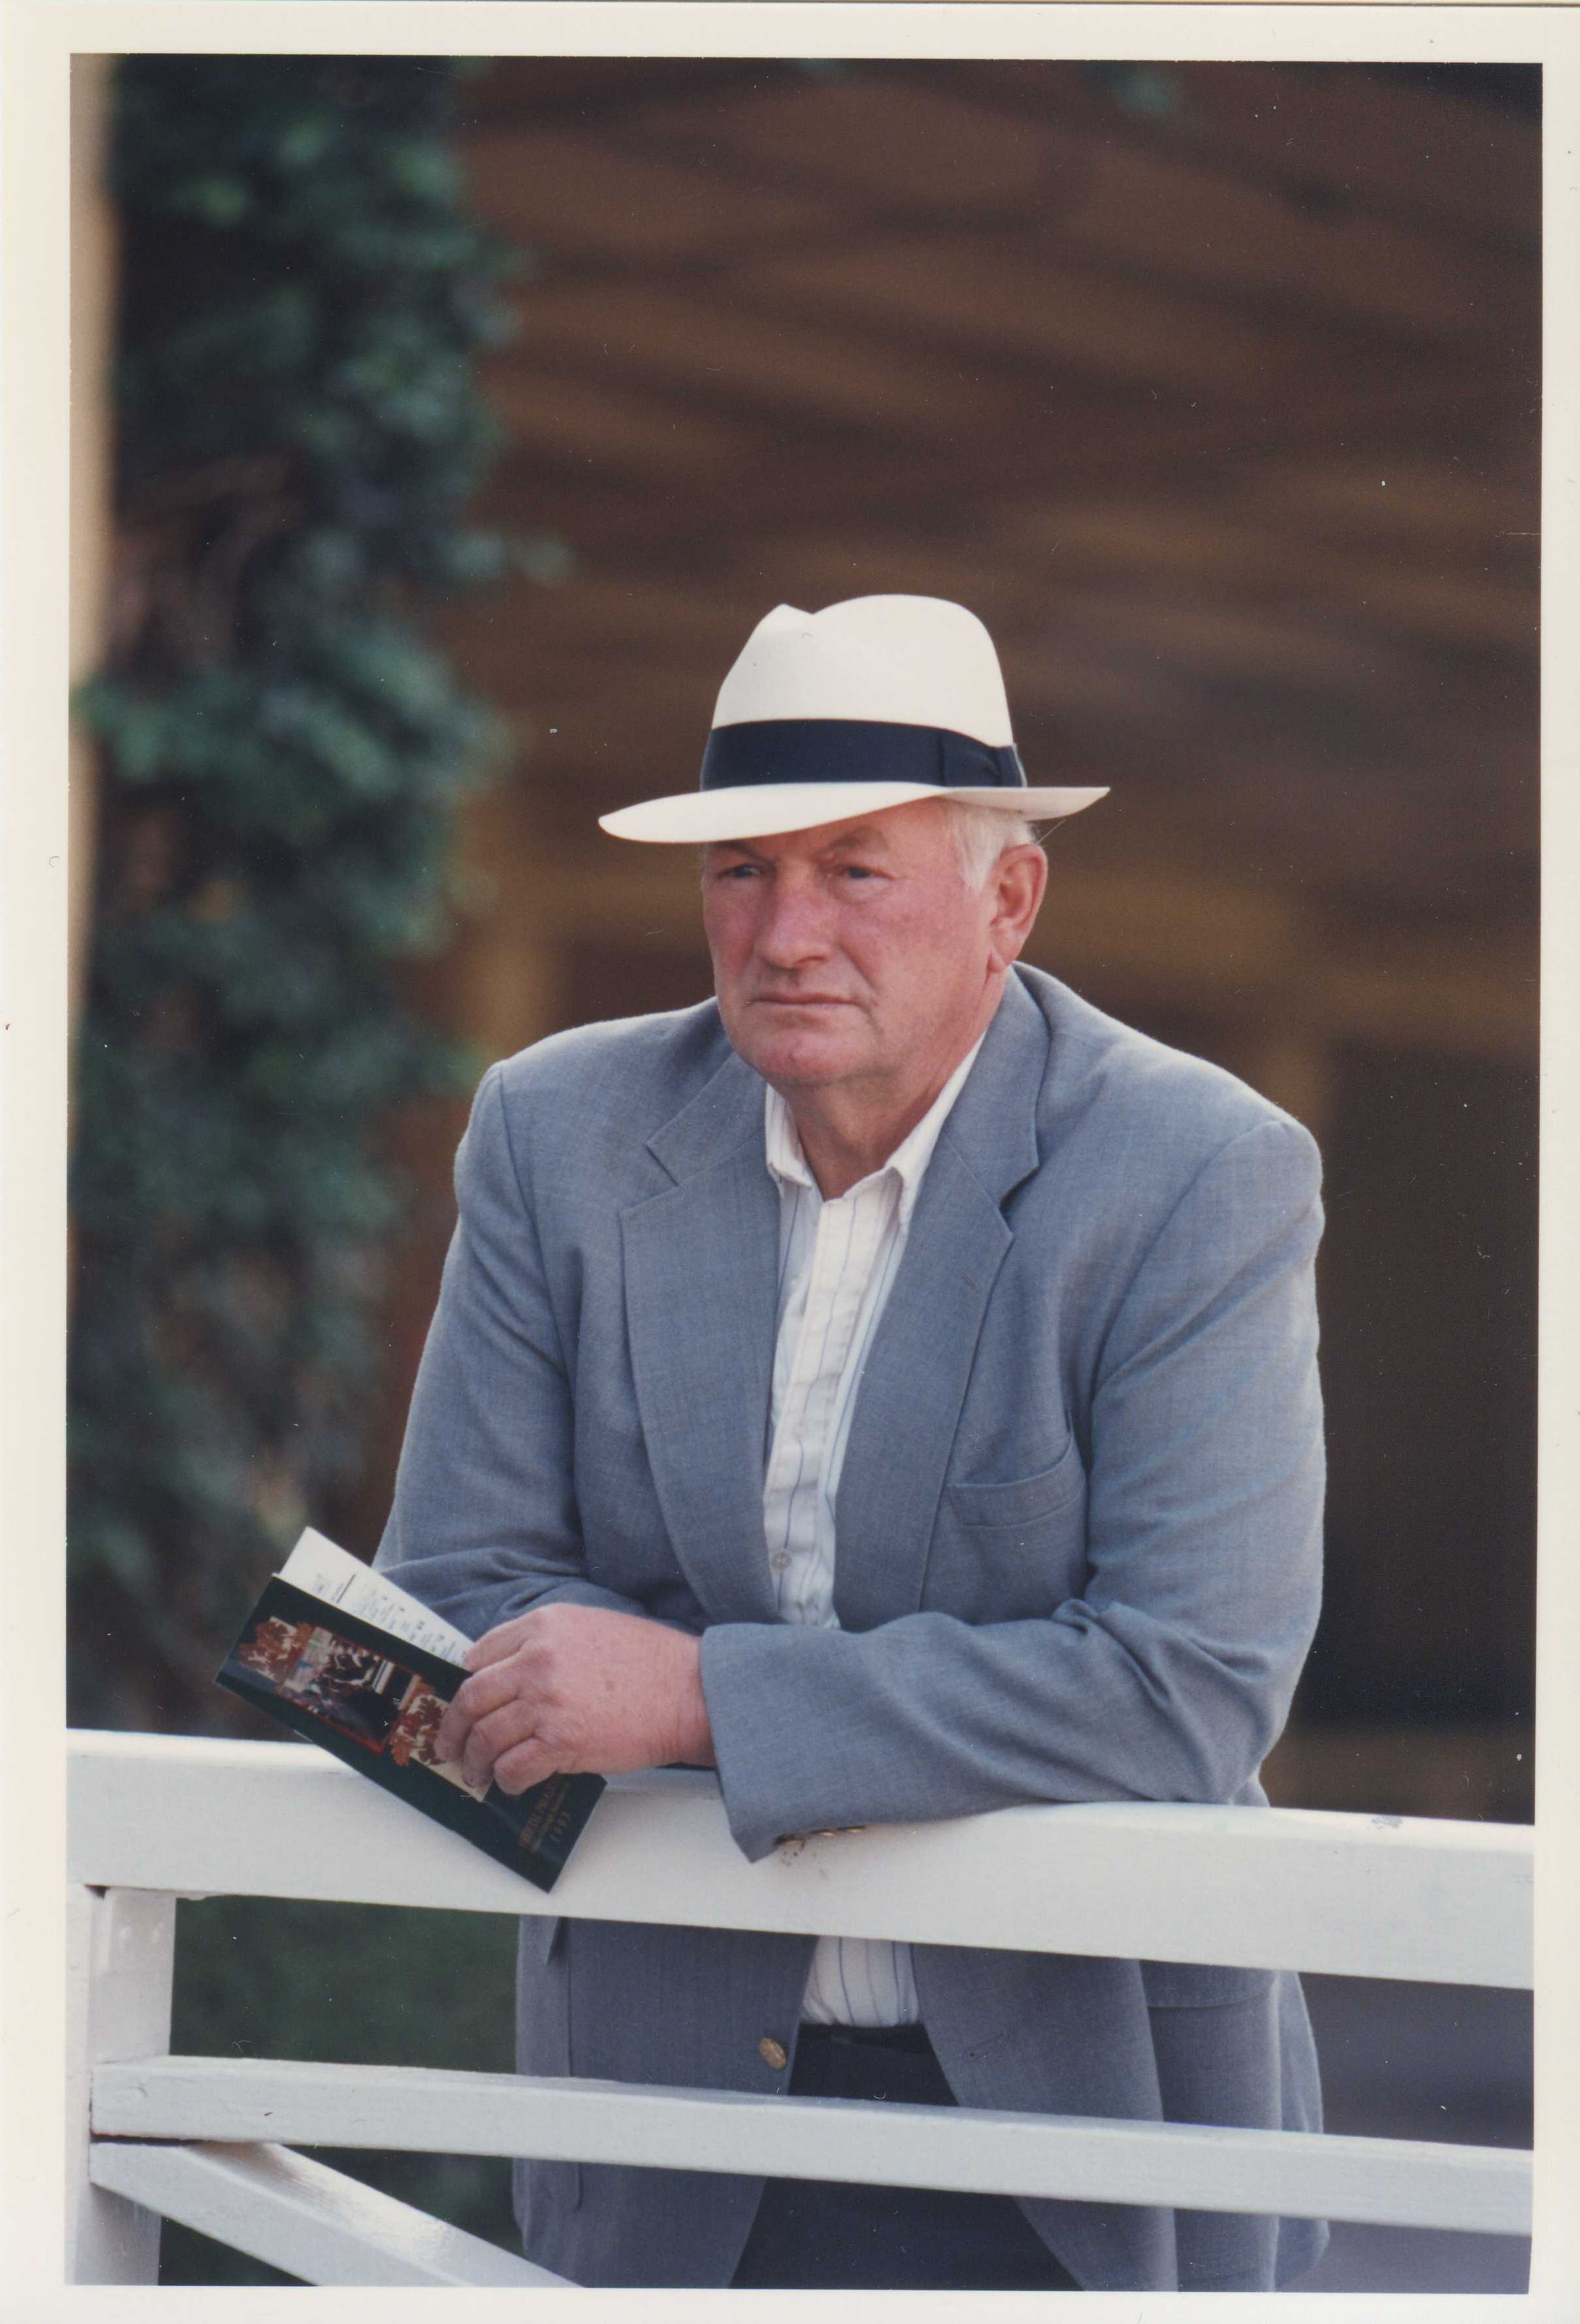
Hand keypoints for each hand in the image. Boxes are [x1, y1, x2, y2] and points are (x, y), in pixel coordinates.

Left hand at [435, 1604, 714, 1793]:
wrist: (688, 1692)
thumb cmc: (649, 1662)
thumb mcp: (591, 1627)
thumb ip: (548, 1642)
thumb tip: (511, 1674)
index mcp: (544, 1625)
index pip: (480, 1654)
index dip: (466, 1684)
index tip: (463, 1702)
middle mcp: (538, 1660)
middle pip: (472, 1697)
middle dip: (454, 1727)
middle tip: (449, 1745)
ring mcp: (547, 1701)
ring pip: (486, 1736)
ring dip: (475, 1760)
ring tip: (476, 1773)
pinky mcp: (560, 1741)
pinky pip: (514, 1766)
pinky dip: (505, 1780)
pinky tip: (510, 1783)